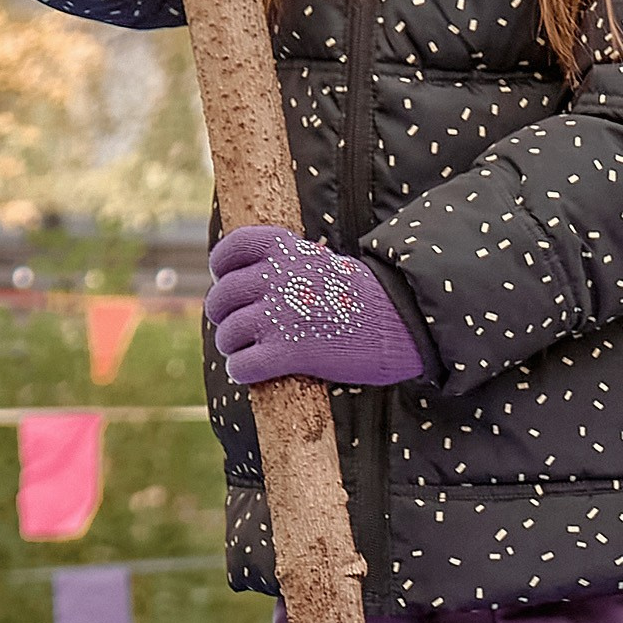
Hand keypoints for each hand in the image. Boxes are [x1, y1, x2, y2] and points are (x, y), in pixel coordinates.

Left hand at [205, 225, 427, 391]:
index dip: (221, 268)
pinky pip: (243, 366)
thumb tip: (253, 284)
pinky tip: (250, 373)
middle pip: (222, 298)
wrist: (401, 323)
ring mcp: (279, 316)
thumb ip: (287, 268)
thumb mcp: (323, 264)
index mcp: (286, 249)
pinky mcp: (288, 352)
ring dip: (232, 347)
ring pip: (228, 334)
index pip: (231, 251)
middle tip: (235, 328)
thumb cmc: (365, 299)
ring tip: (245, 353)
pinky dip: (242, 371)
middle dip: (222, 315)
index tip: (225, 280)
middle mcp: (276, 279)